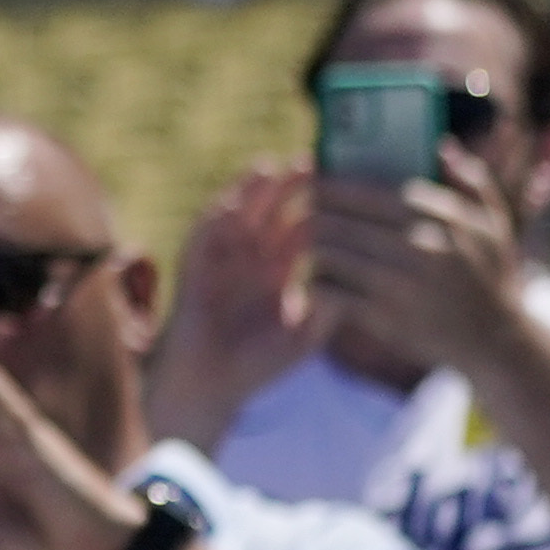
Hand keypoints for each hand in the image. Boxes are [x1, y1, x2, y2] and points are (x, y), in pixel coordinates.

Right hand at [144, 167, 325, 454]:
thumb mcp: (305, 336)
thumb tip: (356, 284)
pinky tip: (232, 202)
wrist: (209, 388)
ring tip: (273, 168)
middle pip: (272, 211)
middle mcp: (250, 258)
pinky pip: (202, 236)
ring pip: (238, 214)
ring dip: (252, 191)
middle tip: (314, 161)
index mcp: (277, 271)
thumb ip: (329, 310)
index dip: (320, 205)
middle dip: (291, 187)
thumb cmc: (257, 367)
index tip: (345, 183)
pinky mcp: (193, 269)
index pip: (301, 228)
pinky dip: (216, 217)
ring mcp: (220, 260)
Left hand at [303, 144, 536, 382]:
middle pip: (339, 219)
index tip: (313, 181)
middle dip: (310, 214)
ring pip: (328, 253)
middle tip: (294, 214)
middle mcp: (418, 244)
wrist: (494, 341)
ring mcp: (398, 281)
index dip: (332, 185)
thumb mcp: (492, 224)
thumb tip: (441, 146)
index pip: (368, 190)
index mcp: (439, 215)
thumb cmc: (489, 275)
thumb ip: (472, 181)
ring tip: (300, 245)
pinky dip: (314, 284)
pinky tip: (312, 281)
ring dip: (308, 248)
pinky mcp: (383, 316)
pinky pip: (330, 291)